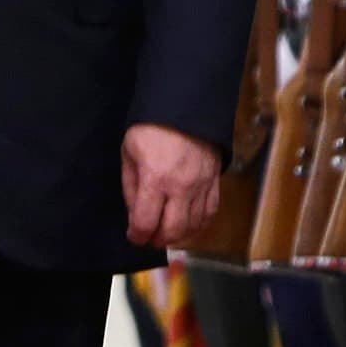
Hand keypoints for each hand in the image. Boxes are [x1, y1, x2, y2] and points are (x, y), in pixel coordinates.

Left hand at [124, 123, 222, 249]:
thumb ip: (131, 187)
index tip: (134, 236)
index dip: (137, 236)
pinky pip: (211, 212)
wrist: (185, 107)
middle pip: (173, 230)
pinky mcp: (216, 181)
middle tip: (150, 238)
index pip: (146, 222)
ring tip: (167, 233)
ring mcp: (202, 185)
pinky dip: (200, 225)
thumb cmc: (150, 129)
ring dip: (179, 236)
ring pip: (194, 225)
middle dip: (158, 240)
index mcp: (155, 179)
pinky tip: (190, 226)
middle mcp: (181, 187)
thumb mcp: (129, 153)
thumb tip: (134, 214)